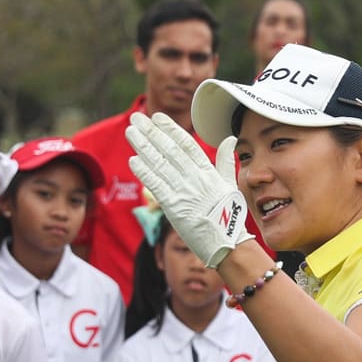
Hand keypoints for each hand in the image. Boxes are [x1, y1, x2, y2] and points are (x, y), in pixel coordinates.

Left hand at [126, 113, 252, 267]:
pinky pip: (157, 186)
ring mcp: (184, 192)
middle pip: (169, 149)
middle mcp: (195, 178)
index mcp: (208, 172)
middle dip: (151, 132)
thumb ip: (226, 161)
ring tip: (130, 132)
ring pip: (160, 164)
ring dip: (143, 146)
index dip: (170, 129)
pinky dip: (145, 172)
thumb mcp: (230, 184)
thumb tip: (230, 138)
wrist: (226, 243)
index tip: (157, 117)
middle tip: (137, 118)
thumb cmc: (229, 216)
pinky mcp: (174, 207)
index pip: (186, 144)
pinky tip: (133, 160)